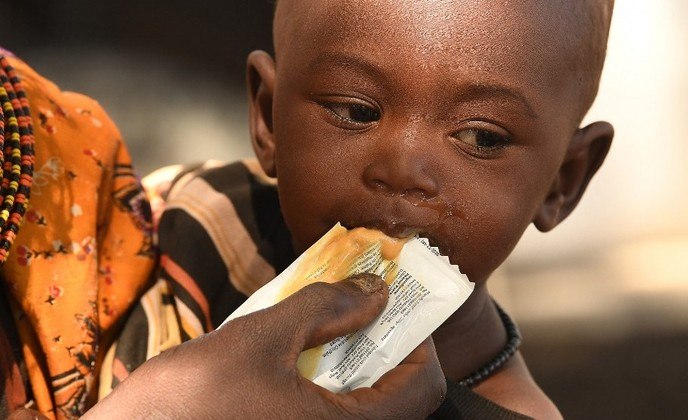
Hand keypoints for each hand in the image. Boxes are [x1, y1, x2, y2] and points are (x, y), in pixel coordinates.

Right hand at [85, 274, 445, 418]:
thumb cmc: (191, 398)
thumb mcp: (262, 337)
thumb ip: (325, 307)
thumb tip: (376, 288)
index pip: (420, 389)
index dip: (417, 343)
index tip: (394, 309)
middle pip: (394, 397)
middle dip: (383, 346)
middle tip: (363, 306)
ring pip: (360, 404)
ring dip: (355, 359)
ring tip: (330, 320)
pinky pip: (329, 411)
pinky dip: (329, 379)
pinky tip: (302, 350)